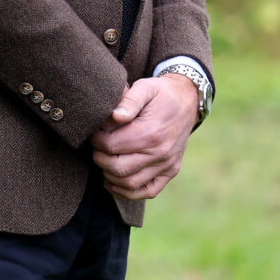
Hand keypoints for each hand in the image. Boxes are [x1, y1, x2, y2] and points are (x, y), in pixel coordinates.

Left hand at [90, 74, 198, 200]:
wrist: (187, 100)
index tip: (93, 133)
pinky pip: (148, 191)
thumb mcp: (145, 87)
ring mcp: (167, 165)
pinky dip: (127, 192)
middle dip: (99, 159)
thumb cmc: (160, 93)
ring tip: (103, 160)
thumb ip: (129, 100)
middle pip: (118, 168)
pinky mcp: (170, 172)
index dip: (96, 140)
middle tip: (94, 147)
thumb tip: (114, 116)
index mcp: (151, 131)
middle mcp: (161, 152)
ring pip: (130, 183)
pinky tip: (113, 181)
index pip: (112, 146)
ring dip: (110, 176)